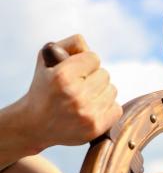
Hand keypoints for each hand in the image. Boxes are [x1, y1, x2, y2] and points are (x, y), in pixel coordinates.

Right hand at [21, 34, 121, 149]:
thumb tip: (91, 49)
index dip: (85, 63)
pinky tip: (91, 110)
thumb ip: (71, 44)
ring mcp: (87, 113)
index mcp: (62, 76)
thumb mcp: (47, 59)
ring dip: (101, 92)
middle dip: (93, 78)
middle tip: (78, 87)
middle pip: (105, 74)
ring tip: (84, 99)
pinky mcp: (96, 128)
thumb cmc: (44, 88)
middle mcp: (75, 95)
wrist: (35, 125)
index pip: (94, 58)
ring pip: (112, 90)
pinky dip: (107, 108)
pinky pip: (117, 108)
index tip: (75, 72)